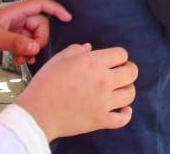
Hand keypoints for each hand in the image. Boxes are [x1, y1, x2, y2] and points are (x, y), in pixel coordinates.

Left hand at [0, 0, 69, 64]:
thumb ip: (17, 43)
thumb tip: (36, 49)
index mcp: (14, 10)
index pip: (41, 4)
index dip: (56, 9)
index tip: (68, 18)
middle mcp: (14, 16)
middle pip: (39, 23)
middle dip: (39, 40)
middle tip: (30, 54)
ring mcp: (9, 26)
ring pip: (30, 35)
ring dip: (30, 48)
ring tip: (23, 62)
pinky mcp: (4, 35)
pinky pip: (21, 41)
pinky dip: (23, 51)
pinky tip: (18, 61)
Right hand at [16, 44, 136, 139]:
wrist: (37, 112)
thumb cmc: (45, 83)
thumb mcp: (59, 58)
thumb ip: (77, 50)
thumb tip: (89, 48)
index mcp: (94, 62)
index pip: (122, 54)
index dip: (118, 56)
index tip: (113, 62)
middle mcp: (104, 80)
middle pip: (132, 72)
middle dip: (128, 70)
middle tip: (119, 74)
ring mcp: (104, 102)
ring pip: (130, 94)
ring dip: (127, 90)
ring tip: (118, 90)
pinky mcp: (101, 120)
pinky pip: (123, 119)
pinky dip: (125, 114)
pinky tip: (123, 110)